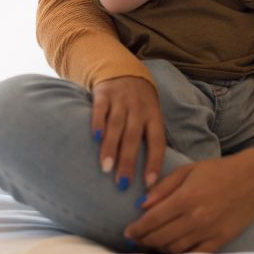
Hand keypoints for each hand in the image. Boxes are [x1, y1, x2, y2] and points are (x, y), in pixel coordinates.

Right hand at [91, 75, 165, 190]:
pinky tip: (95, 138)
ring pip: (117, 125)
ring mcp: (121, 100)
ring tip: (106, 168)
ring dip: (112, 147)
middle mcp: (139, 108)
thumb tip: (150, 173)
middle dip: (129, 161)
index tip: (150, 183)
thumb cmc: (139, 104)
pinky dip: (98, 123)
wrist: (123, 70)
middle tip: (123, 183)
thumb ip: (148, 138)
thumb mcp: (150, 116)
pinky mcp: (104, 94)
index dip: (154, 162)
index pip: (157, 142)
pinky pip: (101, 109)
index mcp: (154, 116)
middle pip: (134, 137)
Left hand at [124, 154, 253, 253]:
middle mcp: (196, 217)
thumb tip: (142, 205)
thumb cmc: (218, 171)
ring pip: (174, 248)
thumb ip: (163, 187)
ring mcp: (209, 231)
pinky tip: (172, 250)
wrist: (253, 179)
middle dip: (143, 240)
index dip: (136, 228)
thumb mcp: (188, 170)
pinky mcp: (220, 240)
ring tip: (151, 243)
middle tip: (136, 239)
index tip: (128, 231)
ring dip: (159, 248)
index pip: (152, 220)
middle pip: (160, 237)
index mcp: (186, 197)